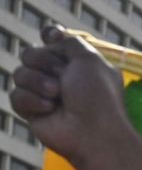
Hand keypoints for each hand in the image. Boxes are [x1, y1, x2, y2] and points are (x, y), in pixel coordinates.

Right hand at [10, 26, 130, 169]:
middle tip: (63, 78)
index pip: (53, 41)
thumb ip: (70, 41)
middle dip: (44, 62)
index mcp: (78, 64)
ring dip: (37, 81)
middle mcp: (61, 78)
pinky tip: (48, 110)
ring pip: (20, 73)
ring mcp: (45, 95)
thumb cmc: (97, 97)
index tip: (53, 38)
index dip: (49, 37)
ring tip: (56, 95)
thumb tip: (53, 39)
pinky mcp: (33, 112)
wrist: (93, 132)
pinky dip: (32, 101)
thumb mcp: (89, 59)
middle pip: (30, 54)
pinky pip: (16, 96)